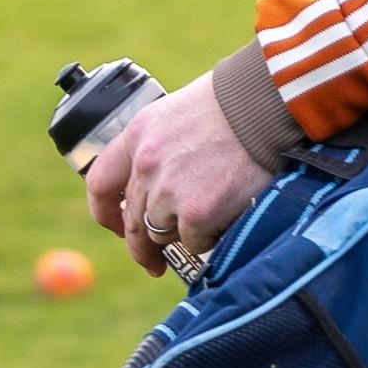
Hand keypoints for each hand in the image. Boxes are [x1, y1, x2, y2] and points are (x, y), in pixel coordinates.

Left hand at [85, 73, 269, 275]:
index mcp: (137, 136)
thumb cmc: (234, 107)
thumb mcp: (179, 115)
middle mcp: (146, 165)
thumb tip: (154, 189)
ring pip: (161, 234)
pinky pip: (193, 242)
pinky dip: (209, 238)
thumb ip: (160, 149)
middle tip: (154, 261)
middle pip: (132, 220)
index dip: (106, 213)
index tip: (118, 227)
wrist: (267, 106)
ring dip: (181, 237)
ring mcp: (169, 191)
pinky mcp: (196, 213)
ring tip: (207, 226)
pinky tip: (225, 219)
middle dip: (142, 247)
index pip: (101, 184)